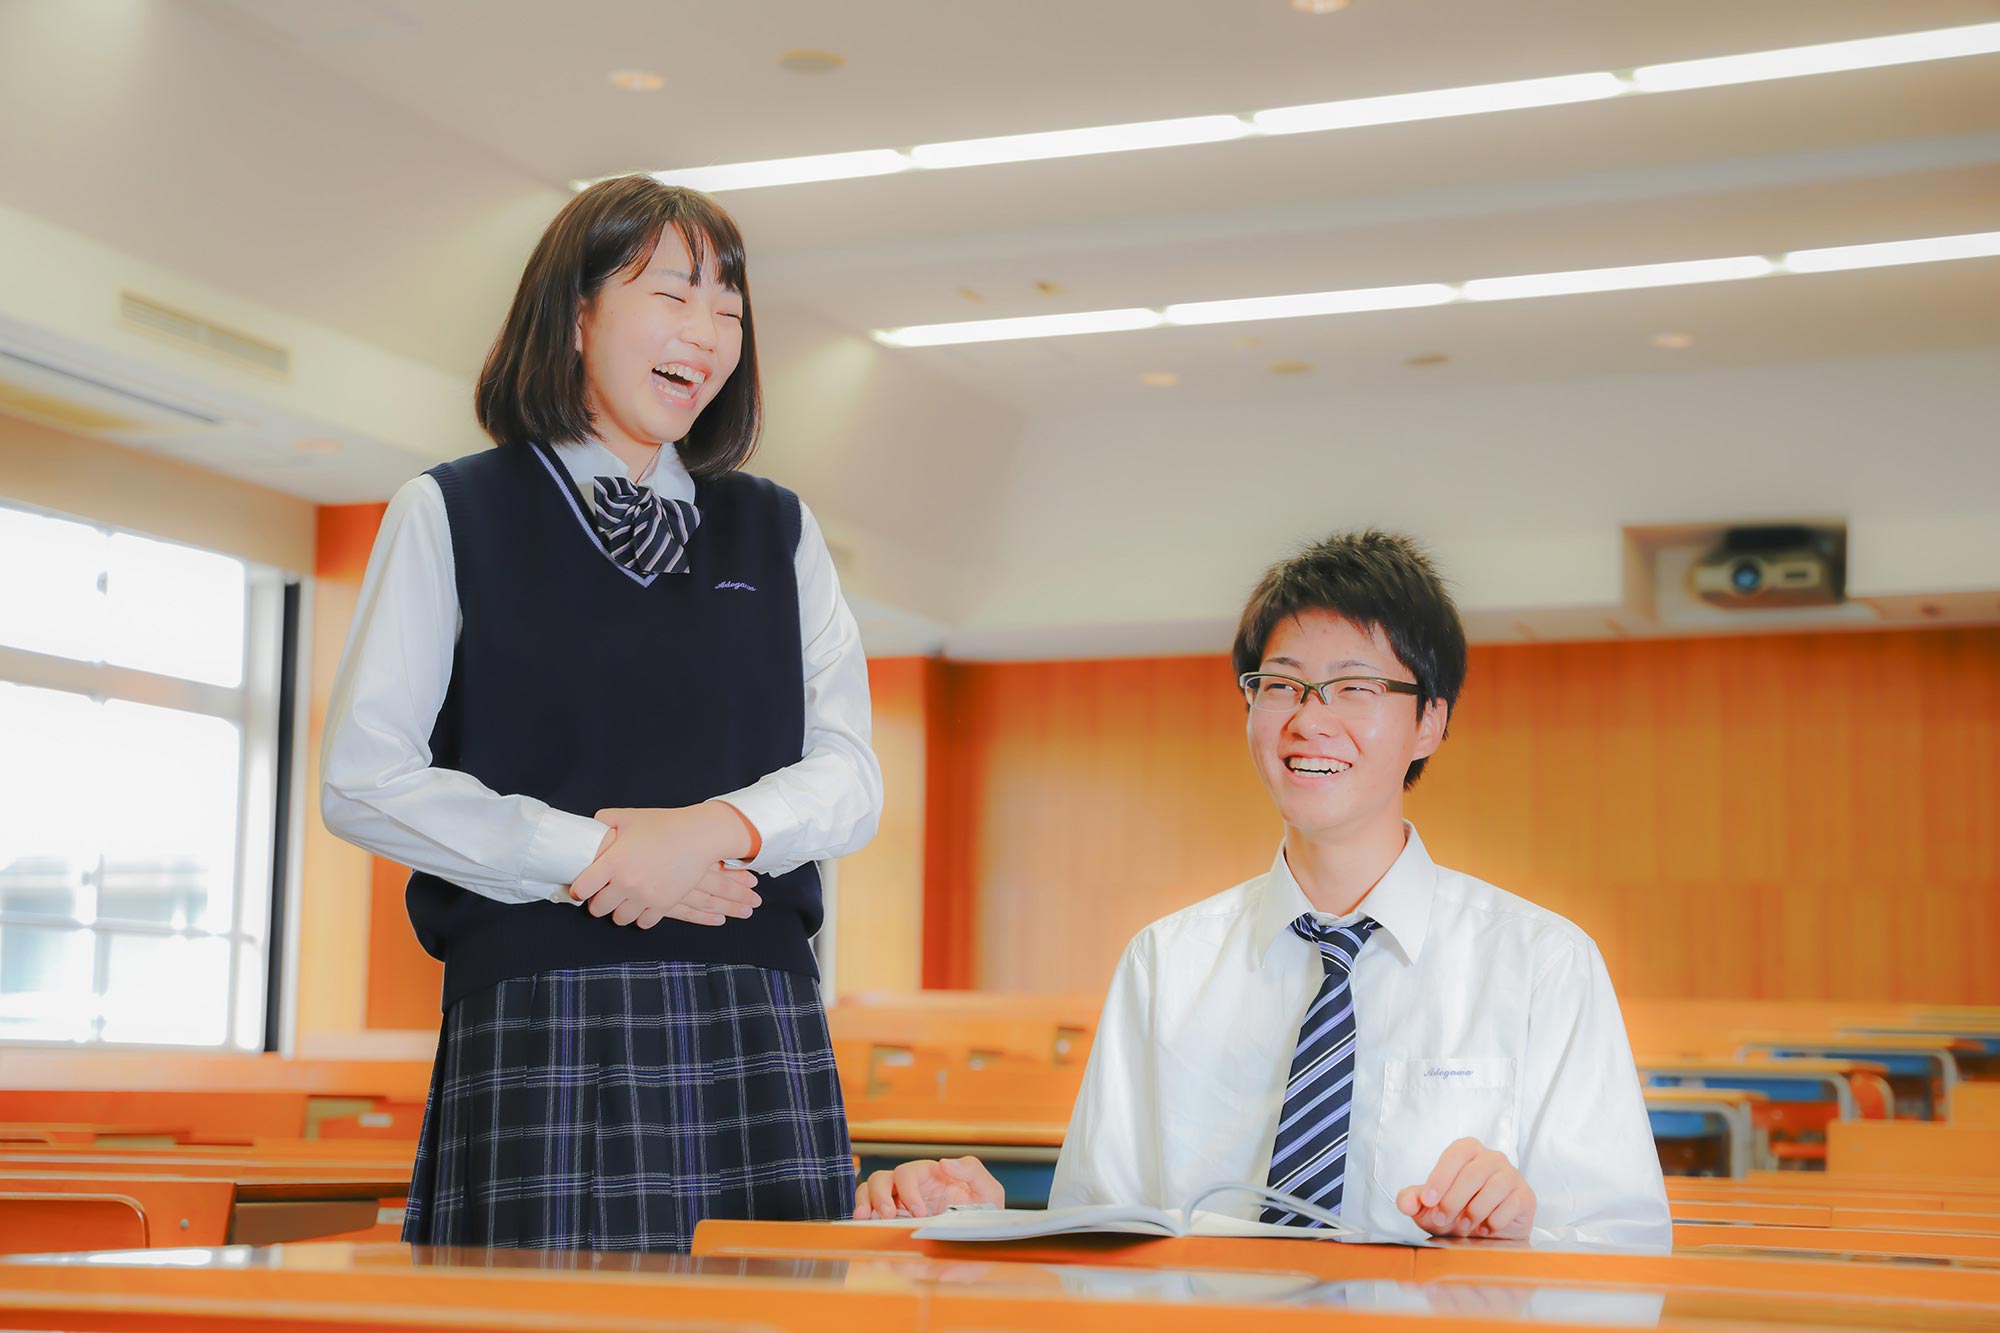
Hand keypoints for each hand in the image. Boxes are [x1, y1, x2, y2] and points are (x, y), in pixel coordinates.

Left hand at [570, 804, 759, 927]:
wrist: (698, 836)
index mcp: (613, 863)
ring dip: (618, 911)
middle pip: (598, 908)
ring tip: (622, 901)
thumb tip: (592, 825)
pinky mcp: (663, 905)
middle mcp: (626, 884)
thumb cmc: (664, 824)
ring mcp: (645, 897)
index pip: (581, 889)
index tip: (582, 888)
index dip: (578, 889)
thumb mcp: (629, 816)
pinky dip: (640, 917)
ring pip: (619, 919)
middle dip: (598, 902)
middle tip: (603, 895)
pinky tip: (641, 906)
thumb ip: (604, 820)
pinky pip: (643, 923)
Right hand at [852, 1157, 1003, 1218]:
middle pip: (881, 1179)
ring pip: (869, 1192)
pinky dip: (862, 1218)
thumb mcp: (989, 1191)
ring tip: (865, 1219)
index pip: (907, 1173)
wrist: (982, 1243)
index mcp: (930, 1177)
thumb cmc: (985, 1214)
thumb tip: (945, 1162)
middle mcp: (910, 1189)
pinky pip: (869, 1216)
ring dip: (864, 1202)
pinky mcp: (894, 1225)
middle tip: (887, 1215)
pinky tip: (863, 1228)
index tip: (919, 1212)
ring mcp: (899, 1206)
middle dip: (879, 1195)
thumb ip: (972, 1171)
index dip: (909, 1190)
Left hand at [1394, 1138, 1534, 1239]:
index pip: (1454, 1155)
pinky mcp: (1525, 1196)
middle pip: (1473, 1174)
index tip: (1428, 1201)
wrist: (1485, 1234)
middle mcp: (1492, 1157)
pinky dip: (1494, 1221)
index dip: (1440, 1178)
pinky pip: (1511, 1205)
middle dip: (1454, 1200)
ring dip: (1474, 1212)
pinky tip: (1483, 1228)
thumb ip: (1413, 1200)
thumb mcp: (1429, 1207)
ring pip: (1494, 1189)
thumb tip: (1405, 1202)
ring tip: (1463, 1226)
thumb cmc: (1456, 1212)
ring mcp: (1512, 1175)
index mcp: (1467, 1150)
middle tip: (1441, 1219)